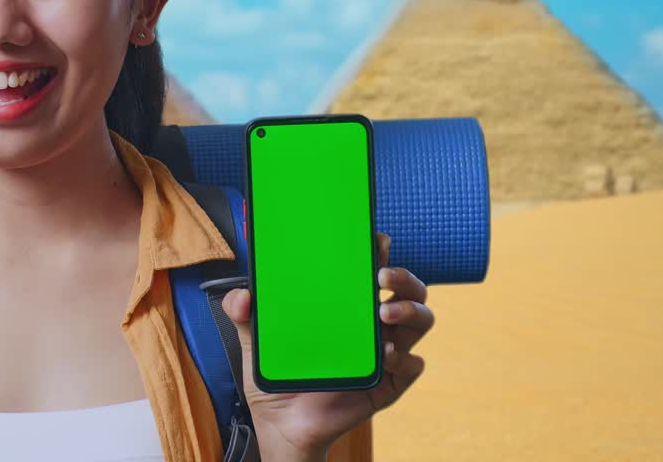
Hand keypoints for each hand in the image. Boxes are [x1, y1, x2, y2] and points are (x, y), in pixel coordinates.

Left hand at [221, 233, 434, 457]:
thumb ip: (244, 314)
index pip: (371, 269)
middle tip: (382, 275)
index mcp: (346, 304)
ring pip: (419, 320)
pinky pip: (412, 367)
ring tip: (385, 313)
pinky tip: (385, 355)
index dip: (380, 251)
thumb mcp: (255, 341)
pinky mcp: (387, 385)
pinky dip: (405, 358)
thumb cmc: (278, 373)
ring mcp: (384, 352)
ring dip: (410, 310)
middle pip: (407, 289)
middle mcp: (371, 323)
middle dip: (404, 276)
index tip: (376, 238)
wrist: (282, 424)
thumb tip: (243, 296)